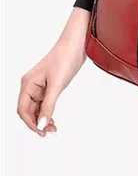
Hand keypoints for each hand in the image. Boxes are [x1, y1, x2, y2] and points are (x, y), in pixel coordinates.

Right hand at [17, 7, 90, 136]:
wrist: (77, 43)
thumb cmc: (65, 58)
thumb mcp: (57, 85)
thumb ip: (48, 106)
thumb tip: (42, 125)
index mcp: (27, 84)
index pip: (23, 110)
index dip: (30, 123)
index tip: (42, 132)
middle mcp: (30, 85)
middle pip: (28, 111)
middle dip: (37, 123)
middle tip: (50, 133)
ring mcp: (39, 85)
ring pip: (36, 108)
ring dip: (43, 119)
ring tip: (53, 128)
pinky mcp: (49, 84)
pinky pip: (44, 102)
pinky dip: (47, 111)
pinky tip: (53, 119)